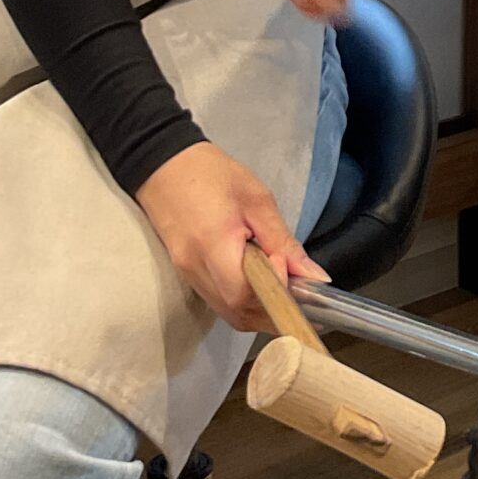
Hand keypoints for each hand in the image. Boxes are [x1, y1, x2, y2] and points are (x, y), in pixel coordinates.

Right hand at [135, 141, 326, 328]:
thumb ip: (284, 242)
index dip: (274, 289)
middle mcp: (196, 269)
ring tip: (282, 290)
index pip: (245, 292)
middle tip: (297, 294)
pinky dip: (243, 303)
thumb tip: (315, 278)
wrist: (162, 165)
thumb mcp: (257, 200)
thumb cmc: (212, 174)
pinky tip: (259, 285)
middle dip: (272, 312)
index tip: (290, 269)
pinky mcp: (186, 275)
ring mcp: (188, 275)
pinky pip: (219, 301)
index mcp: (213, 245)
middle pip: (238, 313)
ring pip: (229, 313)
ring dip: (259, 311)